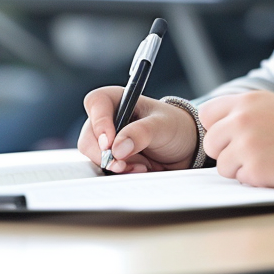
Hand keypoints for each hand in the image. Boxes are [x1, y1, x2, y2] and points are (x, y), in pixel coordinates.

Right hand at [76, 87, 199, 173]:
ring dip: (116, 166)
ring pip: (94, 156)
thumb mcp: (163, 126)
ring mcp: (107, 141)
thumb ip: (142, 133)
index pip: (96, 103)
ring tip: (141, 165)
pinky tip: (139, 169)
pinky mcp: (111, 158)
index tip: (110, 143)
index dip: (99, 122)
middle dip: (105, 154)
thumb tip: (117, 148)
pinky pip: (105, 169)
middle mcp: (107, 119)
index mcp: (118, 99)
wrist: (184, 147)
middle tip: (123, 164)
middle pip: (89, 136)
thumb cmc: (173, 127)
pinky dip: (120, 173)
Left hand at [199, 91, 273, 190]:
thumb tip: (216, 130)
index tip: (234, 136)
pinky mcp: (256, 170)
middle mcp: (243, 119)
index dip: (218, 128)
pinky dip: (257, 180)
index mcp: (249, 100)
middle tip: (258, 153)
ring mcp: (247, 145)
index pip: (207, 114)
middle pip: (211, 143)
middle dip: (227, 152)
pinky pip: (240, 180)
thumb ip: (247, 113)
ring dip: (242, 168)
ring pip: (223, 166)